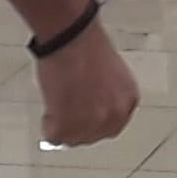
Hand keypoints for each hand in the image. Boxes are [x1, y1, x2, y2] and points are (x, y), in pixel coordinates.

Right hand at [36, 22, 139, 146]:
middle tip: (65, 113)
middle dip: (78, 126)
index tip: (83, 117)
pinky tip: (50, 107)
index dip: (94, 120)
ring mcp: (93, 124)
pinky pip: (55, 137)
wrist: (71, 38)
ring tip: (56, 103)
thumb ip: (104, 94)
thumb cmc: (86, 45)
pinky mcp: (69, 126)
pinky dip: (48, 125)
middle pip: (93, 135)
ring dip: (63, 125)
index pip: (113, 124)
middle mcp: (115, 115)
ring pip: (73, 138)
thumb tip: (89, 105)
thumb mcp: (109, 74)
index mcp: (128, 99)